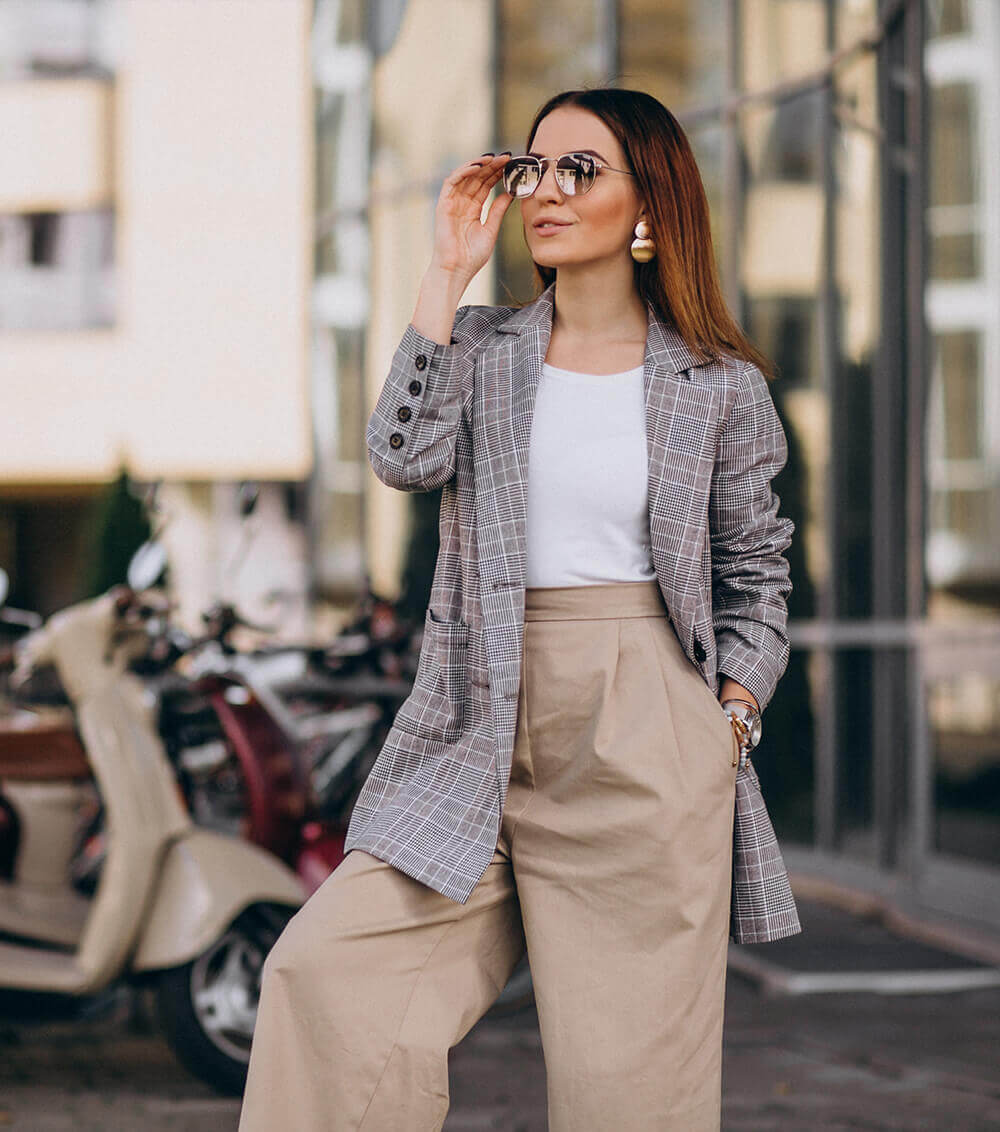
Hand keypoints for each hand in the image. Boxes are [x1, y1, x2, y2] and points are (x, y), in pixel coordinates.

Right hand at [429, 153, 514, 281]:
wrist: (457, 270)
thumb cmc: (472, 257)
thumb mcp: (491, 229)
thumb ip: (499, 210)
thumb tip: (511, 193)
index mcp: (472, 210)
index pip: (485, 186)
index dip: (497, 174)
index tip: (512, 165)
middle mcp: (461, 204)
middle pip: (477, 178)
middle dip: (491, 166)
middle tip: (507, 156)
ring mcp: (452, 203)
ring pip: (465, 177)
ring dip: (479, 165)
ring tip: (494, 158)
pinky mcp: (443, 204)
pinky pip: (451, 182)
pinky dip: (463, 171)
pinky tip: (477, 166)